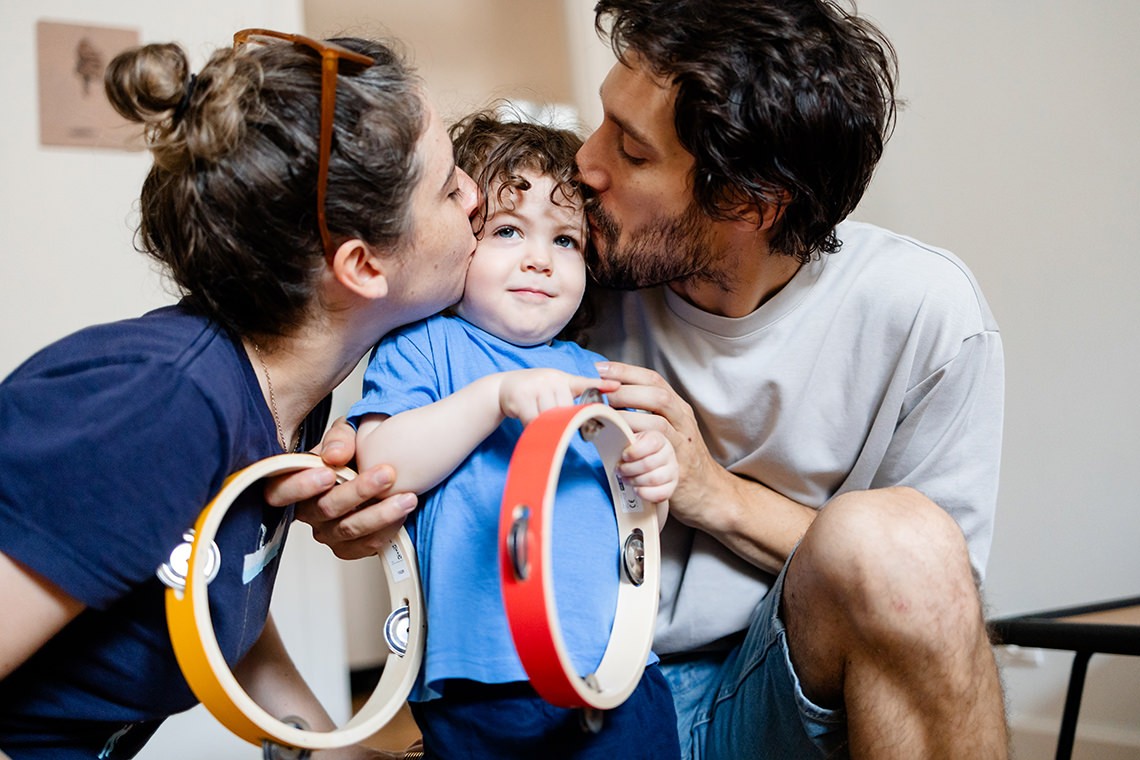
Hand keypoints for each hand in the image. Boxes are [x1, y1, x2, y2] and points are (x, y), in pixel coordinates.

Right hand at [264, 417, 416, 559]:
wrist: (380, 467)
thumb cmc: (354, 451)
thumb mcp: (346, 434)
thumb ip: (339, 438)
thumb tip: (335, 455)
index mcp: (295, 483)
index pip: (281, 491)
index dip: (301, 486)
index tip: (328, 473)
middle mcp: (308, 512)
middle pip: (325, 509)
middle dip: (358, 491)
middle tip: (386, 474)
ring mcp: (328, 532)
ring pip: (349, 529)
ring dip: (381, 513)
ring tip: (407, 497)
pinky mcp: (350, 547)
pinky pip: (366, 545)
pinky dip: (387, 529)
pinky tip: (403, 513)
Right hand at [497, 369, 618, 424]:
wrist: (503, 387)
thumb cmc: (534, 390)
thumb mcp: (556, 386)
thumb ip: (578, 391)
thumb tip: (606, 395)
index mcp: (561, 378)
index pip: (583, 383)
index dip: (600, 385)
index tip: (616, 387)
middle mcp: (550, 378)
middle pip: (565, 410)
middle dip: (561, 421)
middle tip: (553, 423)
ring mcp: (534, 386)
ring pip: (549, 417)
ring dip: (544, 425)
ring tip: (538, 420)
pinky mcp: (520, 397)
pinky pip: (533, 421)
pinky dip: (532, 428)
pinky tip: (527, 421)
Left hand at [595, 361, 721, 530]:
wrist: (708, 489)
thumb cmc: (679, 455)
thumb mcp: (669, 426)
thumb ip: (645, 410)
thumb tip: (607, 393)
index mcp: (678, 408)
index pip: (654, 380)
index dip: (626, 372)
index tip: (600, 369)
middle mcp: (683, 423)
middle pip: (658, 398)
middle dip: (627, 395)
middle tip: (603, 400)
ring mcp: (683, 448)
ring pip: (658, 429)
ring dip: (630, 427)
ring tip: (610, 429)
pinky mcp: (680, 473)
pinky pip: (661, 464)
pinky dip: (640, 464)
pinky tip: (625, 466)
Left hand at [617, 429, 677, 505]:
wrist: (648, 468)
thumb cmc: (634, 452)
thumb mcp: (630, 439)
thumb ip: (623, 432)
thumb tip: (608, 419)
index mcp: (659, 437)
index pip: (652, 442)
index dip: (635, 451)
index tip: (624, 455)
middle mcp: (669, 453)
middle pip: (648, 463)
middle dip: (628, 468)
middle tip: (619, 469)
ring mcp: (672, 470)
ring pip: (653, 479)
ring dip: (634, 480)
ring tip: (625, 478)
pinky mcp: (671, 486)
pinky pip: (659, 493)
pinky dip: (644, 493)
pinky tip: (636, 489)